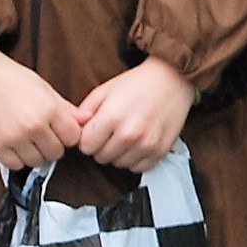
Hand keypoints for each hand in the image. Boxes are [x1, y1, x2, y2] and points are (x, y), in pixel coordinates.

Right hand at [0, 46, 86, 170]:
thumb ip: (66, 108)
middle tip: (42, 134)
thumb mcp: (44, 88)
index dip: (68, 135)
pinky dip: (17, 158)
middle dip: (52, 145)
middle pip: (56, 153)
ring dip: (35, 153)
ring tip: (27, 138)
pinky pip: (15, 165)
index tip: (60, 130)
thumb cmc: (12, 78)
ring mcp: (13, 137)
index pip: (73, 138)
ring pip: (37, 162)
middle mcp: (33, 125)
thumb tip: (87, 121)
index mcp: (49, 108)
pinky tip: (14, 144)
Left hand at [70, 59, 197, 176]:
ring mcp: (146, 144)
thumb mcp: (104, 90)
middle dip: (102, 146)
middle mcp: (129, 134)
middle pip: (101, 157)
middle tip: (111, 131)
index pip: (85, 147)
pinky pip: (138, 168)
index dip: (87, 138)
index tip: (95, 131)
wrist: (172, 79)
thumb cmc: (137, 83)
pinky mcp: (160, 151)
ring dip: (118, 153)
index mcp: (111, 117)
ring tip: (125, 135)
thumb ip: (84, 111)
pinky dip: (135, 158)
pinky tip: (137, 143)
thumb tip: (74, 130)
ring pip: (118, 164)